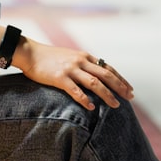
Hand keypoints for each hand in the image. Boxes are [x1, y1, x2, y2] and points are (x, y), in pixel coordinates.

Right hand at [14, 38, 133, 109]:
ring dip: (107, 95)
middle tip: (130, 98)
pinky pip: (75, 90)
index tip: (130, 89)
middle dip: (120, 87)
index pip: (108, 68)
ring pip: (94, 83)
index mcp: (85, 56)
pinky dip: (85, 99)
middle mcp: (81, 61)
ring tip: (115, 105)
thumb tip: (96, 76)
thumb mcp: (70, 56)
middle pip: (106, 74)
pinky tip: (91, 107)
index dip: (121, 79)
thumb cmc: (49, 57)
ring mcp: (70, 69)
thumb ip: (83, 64)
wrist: (30, 53)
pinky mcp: (59, 78)